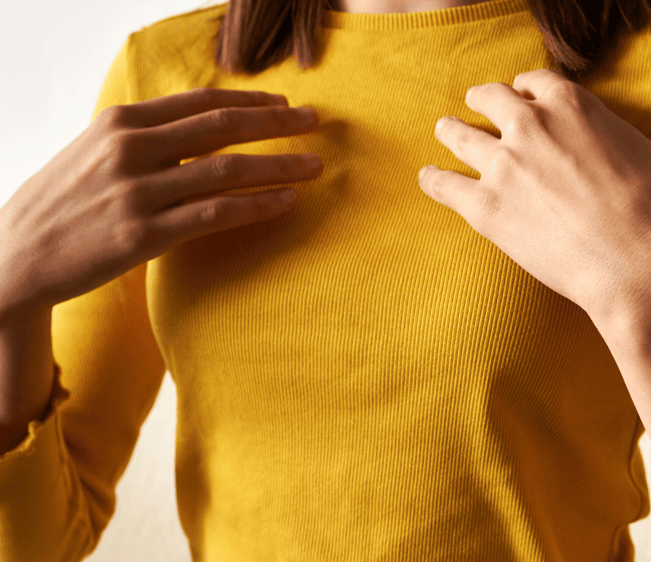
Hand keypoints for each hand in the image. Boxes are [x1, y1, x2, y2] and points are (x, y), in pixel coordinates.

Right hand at [0, 88, 321, 313]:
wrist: (16, 255)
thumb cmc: (63, 202)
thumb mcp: (95, 152)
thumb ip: (144, 137)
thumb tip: (197, 129)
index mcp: (120, 122)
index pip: (200, 102)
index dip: (249, 100)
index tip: (283, 102)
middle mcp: (130, 149)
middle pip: (221, 127)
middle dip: (275, 121)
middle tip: (314, 121)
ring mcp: (137, 193)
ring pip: (227, 171)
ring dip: (279, 165)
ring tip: (315, 165)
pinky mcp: (144, 236)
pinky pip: (216, 215)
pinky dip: (256, 206)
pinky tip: (286, 202)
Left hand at [418, 68, 650, 320]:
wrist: (642, 263)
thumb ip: (627, 142)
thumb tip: (628, 148)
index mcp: (572, 105)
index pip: (534, 84)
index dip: (524, 89)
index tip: (519, 96)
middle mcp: (530, 126)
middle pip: (491, 100)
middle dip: (481, 100)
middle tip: (472, 104)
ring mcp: (503, 165)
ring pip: (460, 135)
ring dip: (450, 131)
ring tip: (443, 130)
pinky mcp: (485, 207)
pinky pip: (444, 185)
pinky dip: (432, 179)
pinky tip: (427, 178)